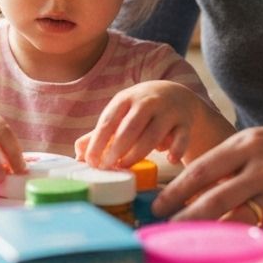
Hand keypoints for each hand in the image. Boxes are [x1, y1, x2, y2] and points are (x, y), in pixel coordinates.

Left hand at [76, 81, 206, 169]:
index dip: (98, 142)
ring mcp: (167, 111)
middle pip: (130, 127)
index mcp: (125, 100)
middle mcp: (146, 103)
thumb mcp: (120, 114)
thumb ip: (101, 134)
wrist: (177, 95)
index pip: (109, 121)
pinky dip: (177, 148)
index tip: (91, 162)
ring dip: (139, 152)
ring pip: (153, 134)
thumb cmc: (141, 110)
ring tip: (127, 167)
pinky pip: (181, 136)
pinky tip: (170, 160)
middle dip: (117, 148)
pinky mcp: (184, 122)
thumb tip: (78, 155)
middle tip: (108, 167)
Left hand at [151, 120, 262, 239]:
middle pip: (215, 199)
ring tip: (189, 243)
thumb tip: (193, 185)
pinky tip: (226, 250)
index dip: (177, 191)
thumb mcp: (260, 138)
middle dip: (185, 218)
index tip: (157, 205)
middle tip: (164, 231)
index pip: (203, 169)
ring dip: (210, 235)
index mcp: (250, 143)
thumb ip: (230, 159)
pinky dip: (244, 244)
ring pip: (238, 221)